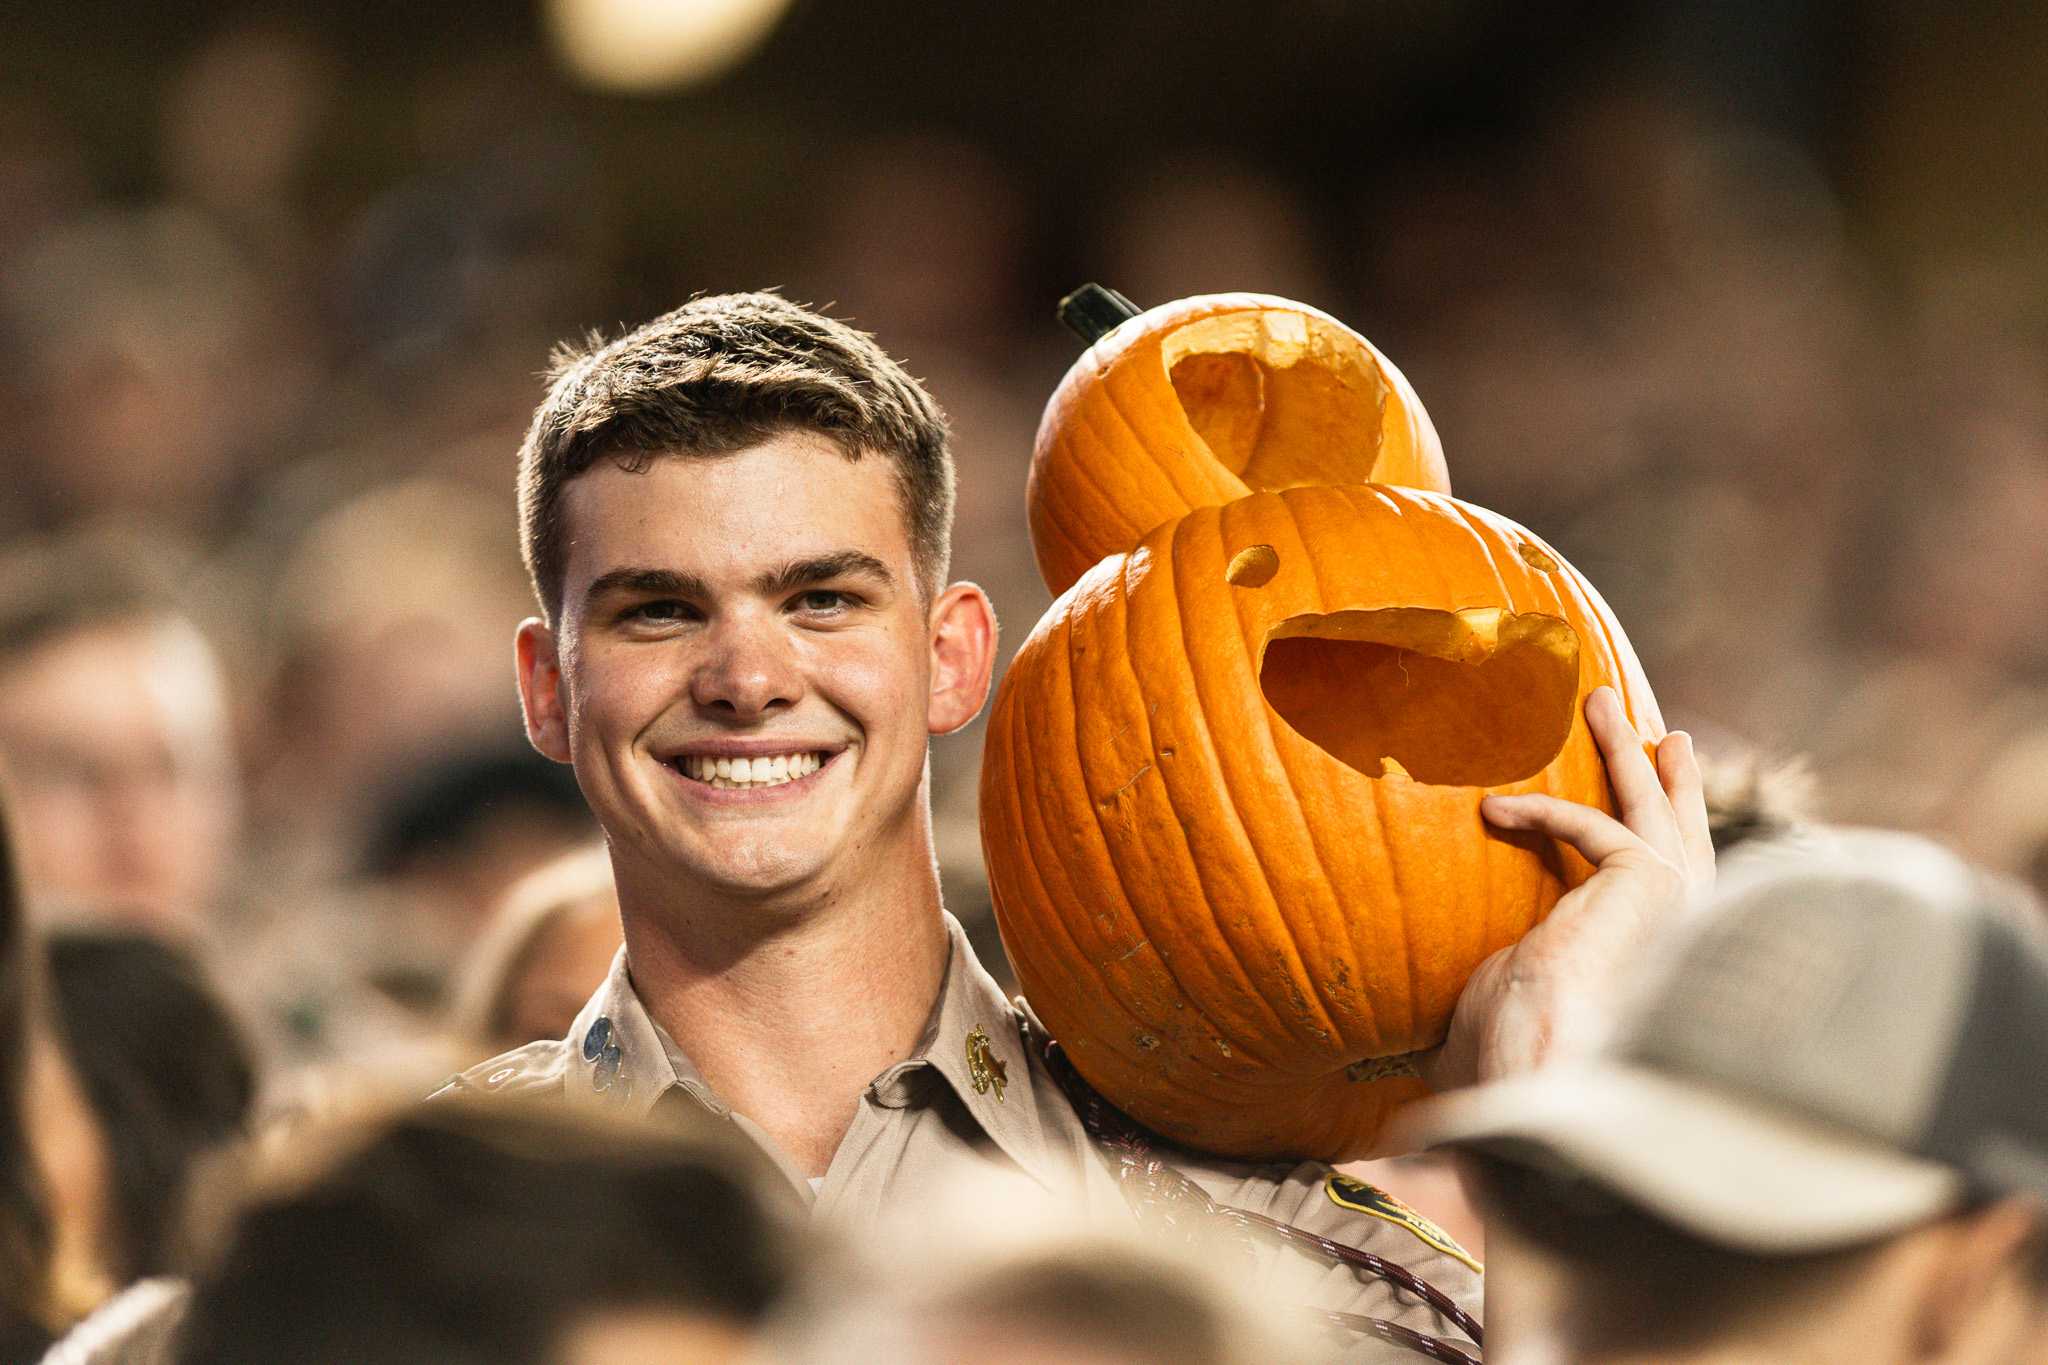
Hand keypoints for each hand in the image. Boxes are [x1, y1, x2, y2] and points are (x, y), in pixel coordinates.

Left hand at [1418, 686, 1713, 1091]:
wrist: (1536, 1075)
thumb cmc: (1506, 1064)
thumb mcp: (1490, 1010)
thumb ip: (1480, 991)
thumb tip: (1404, 1026)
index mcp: (1646, 961)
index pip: (1661, 889)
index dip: (1654, 839)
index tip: (1645, 796)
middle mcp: (1674, 935)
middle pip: (1678, 838)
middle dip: (1662, 779)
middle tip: (1653, 731)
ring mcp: (1672, 909)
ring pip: (1651, 811)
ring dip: (1625, 752)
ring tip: (1599, 699)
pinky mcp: (1650, 885)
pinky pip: (1591, 825)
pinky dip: (1540, 809)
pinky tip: (1493, 806)